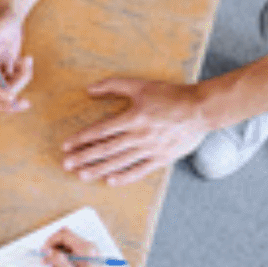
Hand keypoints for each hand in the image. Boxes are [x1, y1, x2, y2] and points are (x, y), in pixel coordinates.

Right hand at [0, 11, 33, 112]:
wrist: (10, 14)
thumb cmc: (2, 18)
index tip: (12, 97)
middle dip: (8, 103)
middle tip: (25, 103)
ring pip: (6, 90)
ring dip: (21, 80)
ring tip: (27, 59)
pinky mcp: (2, 72)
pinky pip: (14, 83)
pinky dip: (24, 75)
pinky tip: (25, 59)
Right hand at [39, 227, 99, 266]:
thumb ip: (59, 261)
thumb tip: (49, 252)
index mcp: (85, 248)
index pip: (63, 234)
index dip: (51, 241)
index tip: (44, 251)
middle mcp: (90, 247)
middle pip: (66, 238)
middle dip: (54, 248)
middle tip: (47, 259)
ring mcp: (91, 251)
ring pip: (69, 245)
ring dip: (59, 255)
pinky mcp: (90, 257)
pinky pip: (74, 252)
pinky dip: (66, 259)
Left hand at [61, 77, 208, 184]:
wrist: (200, 110)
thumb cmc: (170, 96)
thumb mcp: (140, 85)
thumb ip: (113, 86)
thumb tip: (89, 89)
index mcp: (132, 117)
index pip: (100, 131)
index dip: (81, 138)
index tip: (67, 145)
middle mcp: (139, 136)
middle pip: (105, 149)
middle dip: (83, 157)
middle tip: (67, 164)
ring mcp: (150, 149)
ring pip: (119, 162)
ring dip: (97, 169)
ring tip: (81, 175)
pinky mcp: (161, 159)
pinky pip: (139, 171)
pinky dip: (124, 177)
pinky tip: (110, 181)